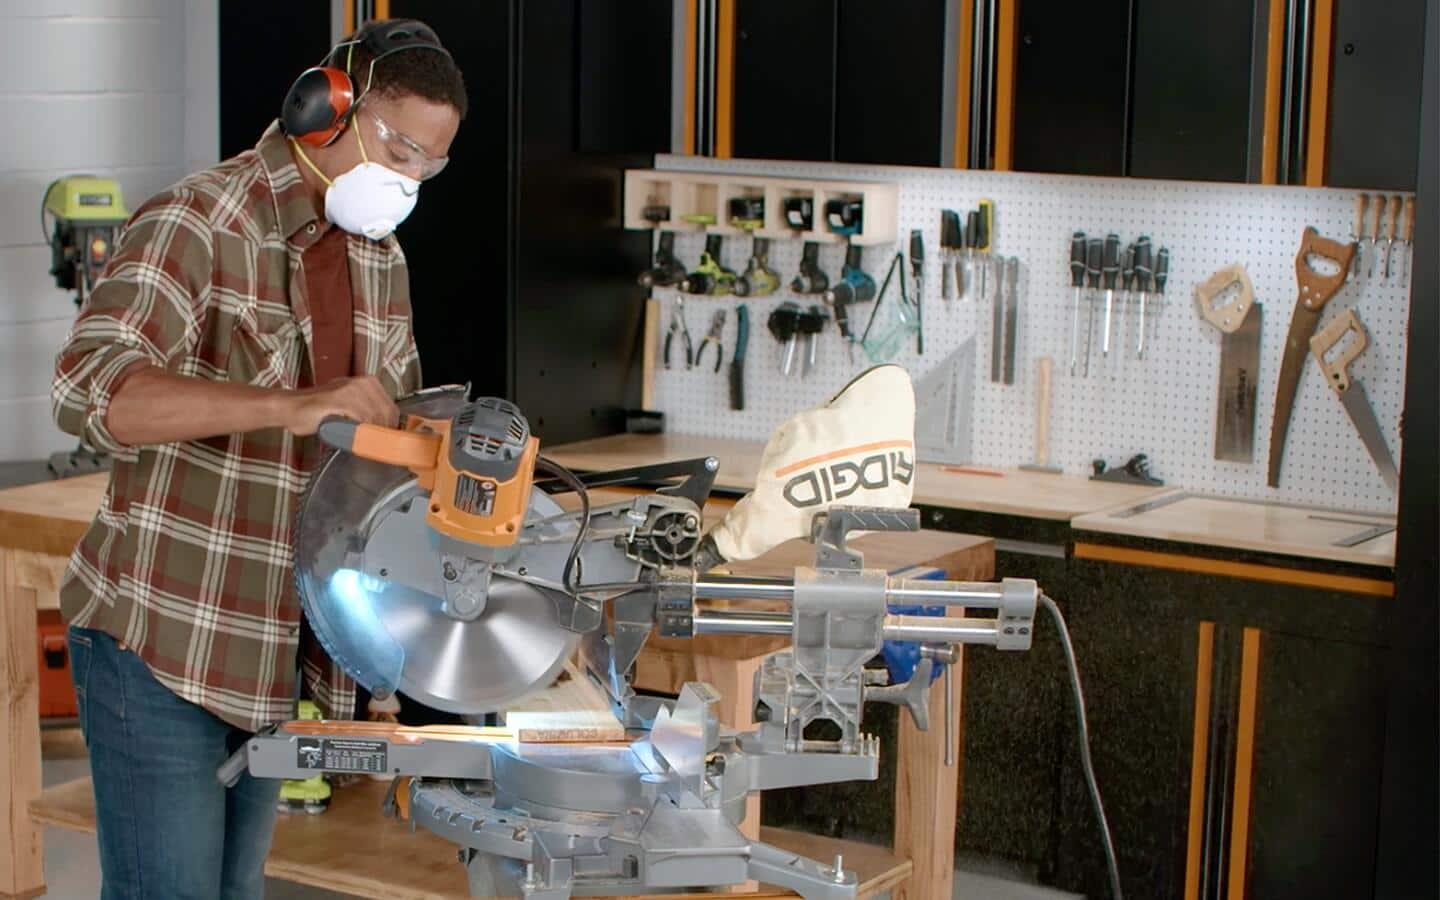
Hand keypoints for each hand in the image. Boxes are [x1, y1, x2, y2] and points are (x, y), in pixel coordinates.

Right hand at [282, 375, 398, 435]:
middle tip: (375, 445)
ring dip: (372, 433)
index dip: (390, 426)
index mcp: (367, 382)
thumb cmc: (318, 410)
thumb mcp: (349, 407)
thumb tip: (385, 430)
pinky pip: (360, 418)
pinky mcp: (339, 399)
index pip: (391, 408)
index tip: (385, 439)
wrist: (290, 407)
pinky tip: (356, 439)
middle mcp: (361, 383)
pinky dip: (361, 432)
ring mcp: (350, 389)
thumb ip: (367, 413)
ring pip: (374, 416)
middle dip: (383, 432)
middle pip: (386, 413)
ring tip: (364, 444)